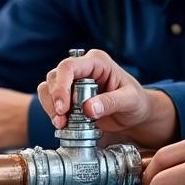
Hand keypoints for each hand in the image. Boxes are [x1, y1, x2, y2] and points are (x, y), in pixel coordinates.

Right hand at [36, 49, 176, 145]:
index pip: (69, 66)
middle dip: (54, 99)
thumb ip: (111, 102)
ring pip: (48, 87)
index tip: (63, 108)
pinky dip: (52, 112)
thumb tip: (89, 108)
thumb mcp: (130, 101)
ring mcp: (73, 81)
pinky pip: (50, 99)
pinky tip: (62, 123)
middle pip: (55, 76)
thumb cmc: (136, 102)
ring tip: (61, 123)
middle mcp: (82, 68)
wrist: (134, 114)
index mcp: (97, 62)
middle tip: (61, 119)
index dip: (61, 86)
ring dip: (50, 106)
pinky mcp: (68, 95)